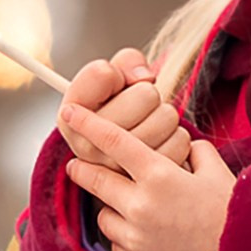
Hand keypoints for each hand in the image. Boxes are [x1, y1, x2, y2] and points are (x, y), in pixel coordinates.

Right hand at [60, 49, 190, 167]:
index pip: (106, 75)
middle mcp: (86, 148)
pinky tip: (160, 141)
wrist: (125, 149)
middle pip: (146, 95)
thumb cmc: (118, 104)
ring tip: (148, 124)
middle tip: (138, 106)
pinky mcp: (142, 188)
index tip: (115, 84)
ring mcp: (114, 172)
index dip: (117, 74)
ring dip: (165, 115)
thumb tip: (144, 78)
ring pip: (167, 118)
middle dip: (149, 93)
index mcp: (69, 118)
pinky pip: (180, 142)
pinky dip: (178, 135)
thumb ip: (126, 62)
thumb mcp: (114, 74)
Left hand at [62, 104, 236, 250]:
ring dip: (111, 206)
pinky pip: (116, 244)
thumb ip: (195, 152)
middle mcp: (140, 204)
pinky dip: (124, 236)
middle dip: (81, 169)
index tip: (69, 115)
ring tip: (132, 207)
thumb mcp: (216, 171)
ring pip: (104, 215)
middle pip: (96, 179)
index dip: (87, 125)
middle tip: (75, 164)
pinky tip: (145, 234)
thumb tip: (183, 146)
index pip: (114, 141)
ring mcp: (135, 237)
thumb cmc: (232, 211)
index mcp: (159, 175)